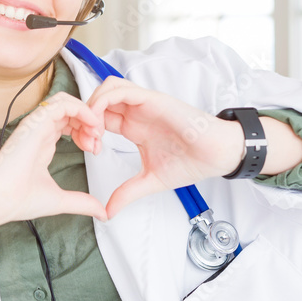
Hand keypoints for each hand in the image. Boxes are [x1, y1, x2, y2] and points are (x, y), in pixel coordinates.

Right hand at [0, 92, 108, 222]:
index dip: (86, 131)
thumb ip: (82, 202)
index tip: (95, 150)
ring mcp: (37, 125)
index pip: (68, 124)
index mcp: (43, 143)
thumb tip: (102, 213)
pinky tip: (91, 124)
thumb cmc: (19, 199)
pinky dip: (81, 109)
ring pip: (66, 102)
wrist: (0, 199)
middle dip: (90, 122)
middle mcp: (40, 131)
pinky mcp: (36, 122)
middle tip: (98, 139)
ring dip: (86, 112)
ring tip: (96, 130)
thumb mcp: (60, 199)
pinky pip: (61, 103)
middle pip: (70, 111)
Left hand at [87, 77, 243, 218]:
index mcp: (133, 126)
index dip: (87, 130)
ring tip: (93, 132)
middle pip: (99, 100)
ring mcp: (143, 103)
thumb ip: (127, 193)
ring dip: (93, 106)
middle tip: (86, 141)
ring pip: (107, 88)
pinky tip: (102, 124)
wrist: (216, 155)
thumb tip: (108, 212)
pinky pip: (121, 90)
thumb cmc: (190, 162)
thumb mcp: (150, 181)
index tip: (88, 150)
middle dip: (85, 117)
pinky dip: (104, 102)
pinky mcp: (152, 99)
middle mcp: (136, 112)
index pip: (100, 118)